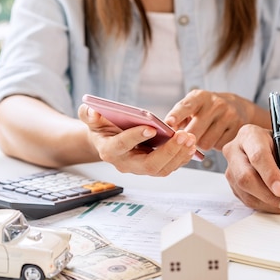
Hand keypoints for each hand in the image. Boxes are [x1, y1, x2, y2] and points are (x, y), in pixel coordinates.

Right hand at [78, 104, 197, 175]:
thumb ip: (88, 114)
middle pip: (149, 164)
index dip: (135, 137)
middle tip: (184, 135)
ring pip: (162, 169)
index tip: (151, 127)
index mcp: (109, 151)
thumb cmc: (102, 127)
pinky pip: (169, 166)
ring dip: (179, 155)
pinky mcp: (153, 168)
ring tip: (191, 138)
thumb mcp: (92, 118)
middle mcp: (126, 164)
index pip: (122, 146)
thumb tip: (92, 110)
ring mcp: (140, 168)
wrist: (108, 139)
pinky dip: (182, 157)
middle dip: (168, 151)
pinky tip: (191, 144)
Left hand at [165, 89, 254, 150]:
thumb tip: (166, 134)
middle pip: (194, 132)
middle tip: (187, 139)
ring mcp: (229, 115)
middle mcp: (215, 104)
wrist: (238, 107)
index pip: (186, 106)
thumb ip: (178, 118)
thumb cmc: (207, 109)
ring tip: (205, 135)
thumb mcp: (193, 106)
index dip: (177, 115)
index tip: (169, 122)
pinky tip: (218, 136)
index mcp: (200, 97)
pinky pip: (218, 146)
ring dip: (202, 144)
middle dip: (187, 139)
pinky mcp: (238, 128)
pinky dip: (215, 145)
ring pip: (206, 143)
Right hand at [223, 125, 279, 213]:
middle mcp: (234, 150)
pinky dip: (265, 205)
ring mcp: (231, 169)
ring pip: (246, 191)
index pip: (257, 156)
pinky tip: (277, 203)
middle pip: (246, 176)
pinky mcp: (233, 185)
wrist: (273, 155)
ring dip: (268, 202)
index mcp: (250, 135)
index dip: (270, 174)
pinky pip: (247, 200)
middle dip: (267, 193)